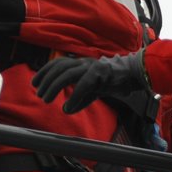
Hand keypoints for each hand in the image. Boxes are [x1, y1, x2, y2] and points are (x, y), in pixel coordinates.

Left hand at [31, 50, 150, 112]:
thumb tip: (66, 109)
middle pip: (59, 67)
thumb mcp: (93, 90)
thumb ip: (79, 99)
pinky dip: (74, 96)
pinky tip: (68, 106)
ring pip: (67, 74)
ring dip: (54, 86)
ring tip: (46, 98)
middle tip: (40, 94)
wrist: (136, 74)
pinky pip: (84, 84)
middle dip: (46, 80)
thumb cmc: (114, 81)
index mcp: (81, 63)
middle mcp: (84, 62)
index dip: (44, 71)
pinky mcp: (102, 74)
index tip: (35, 82)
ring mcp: (93, 67)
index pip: (58, 63)